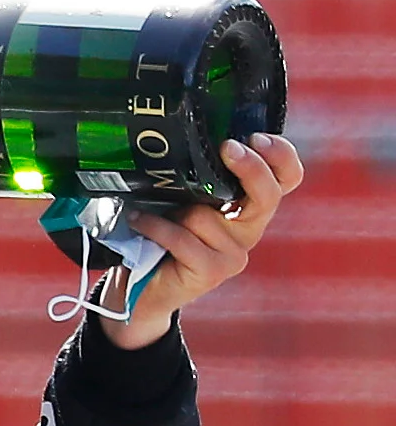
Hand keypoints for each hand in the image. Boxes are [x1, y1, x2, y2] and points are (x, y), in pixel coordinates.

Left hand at [97, 132, 302, 350]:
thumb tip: (190, 140)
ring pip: (207, 216)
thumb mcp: (186, 200)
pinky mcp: (213, 271)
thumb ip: (201, 181)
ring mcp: (234, 254)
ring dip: (172, 210)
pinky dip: (155, 226)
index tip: (256, 137)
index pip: (286, 179)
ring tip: (149, 213)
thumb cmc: (164, 236)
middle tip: (227, 147)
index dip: (281, 157)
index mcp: (249, 207)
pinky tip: (138, 221)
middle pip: (268, 195)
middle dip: (250, 167)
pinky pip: (182, 238)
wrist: (145, 289)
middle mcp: (249, 230)